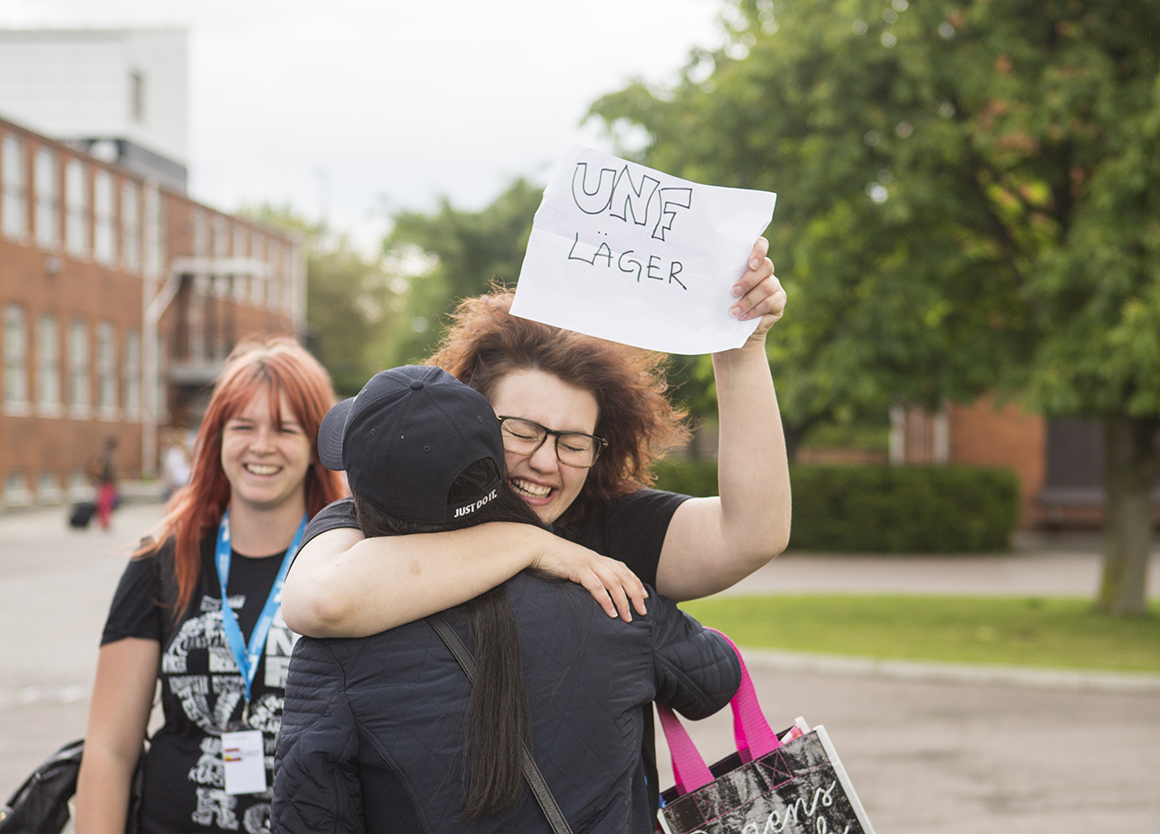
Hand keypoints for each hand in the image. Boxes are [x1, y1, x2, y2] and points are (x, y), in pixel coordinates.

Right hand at [531, 538, 648, 621]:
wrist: (536, 545)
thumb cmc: (552, 558)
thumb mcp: (574, 565)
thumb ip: (585, 574)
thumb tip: (592, 588)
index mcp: (597, 558)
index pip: (623, 569)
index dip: (636, 582)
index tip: (644, 596)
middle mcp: (597, 559)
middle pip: (624, 576)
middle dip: (636, 594)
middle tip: (643, 612)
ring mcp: (588, 563)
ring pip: (614, 583)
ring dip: (623, 601)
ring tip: (628, 617)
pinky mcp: (578, 569)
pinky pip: (597, 586)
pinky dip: (606, 600)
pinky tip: (611, 613)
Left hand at [728, 237, 784, 337]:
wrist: (737, 327)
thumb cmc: (726, 303)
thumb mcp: (723, 290)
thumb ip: (724, 279)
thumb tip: (709, 274)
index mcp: (752, 262)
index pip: (761, 245)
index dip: (759, 250)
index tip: (750, 264)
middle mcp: (766, 271)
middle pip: (766, 266)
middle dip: (748, 281)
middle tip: (733, 292)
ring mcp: (775, 285)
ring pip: (767, 286)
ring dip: (748, 300)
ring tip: (734, 311)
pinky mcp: (779, 301)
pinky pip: (771, 302)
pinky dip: (755, 310)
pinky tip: (743, 317)